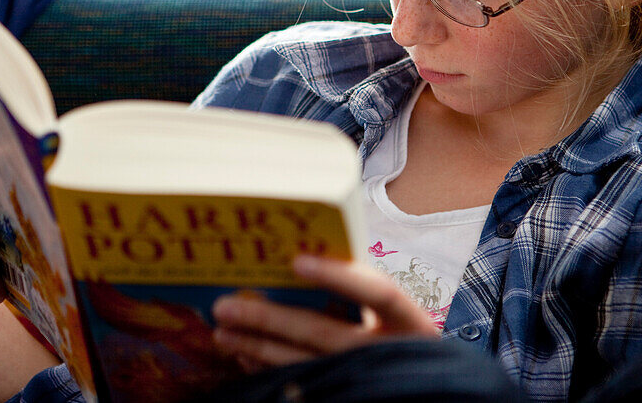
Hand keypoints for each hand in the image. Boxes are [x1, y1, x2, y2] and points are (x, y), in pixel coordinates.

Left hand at [211, 254, 439, 370]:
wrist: (418, 388)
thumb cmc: (396, 335)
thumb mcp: (390, 312)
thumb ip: (357, 288)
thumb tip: (298, 252)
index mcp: (409, 322)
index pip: (379, 292)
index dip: (339, 276)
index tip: (297, 261)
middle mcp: (388, 354)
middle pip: (323, 333)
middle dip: (269, 317)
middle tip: (226, 305)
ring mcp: (364, 381)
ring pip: (303, 364)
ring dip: (256, 347)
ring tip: (223, 332)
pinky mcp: (343, 396)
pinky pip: (298, 386)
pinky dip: (268, 370)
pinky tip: (244, 357)